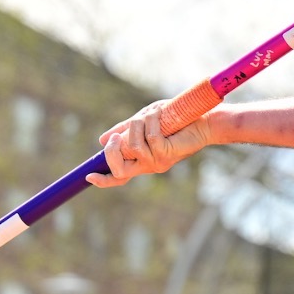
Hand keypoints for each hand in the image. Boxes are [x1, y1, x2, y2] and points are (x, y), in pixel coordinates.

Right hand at [86, 101, 213, 188]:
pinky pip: (150, 137)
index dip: (103, 180)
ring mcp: (157, 162)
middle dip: (111, 152)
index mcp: (141, 161)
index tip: (89, 175)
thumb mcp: (144, 122)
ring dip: (136, 126)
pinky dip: (151, 121)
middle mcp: (148, 165)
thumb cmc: (175, 119)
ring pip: (133, 147)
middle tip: (117, 136)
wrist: (204, 120)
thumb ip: (125, 131)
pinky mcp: (167, 153)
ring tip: (151, 114)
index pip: (119, 178)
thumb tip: (101, 140)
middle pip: (119, 171)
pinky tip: (159, 113)